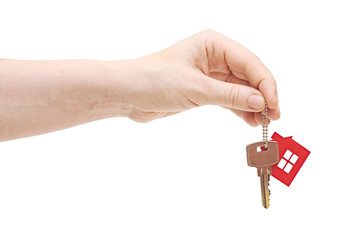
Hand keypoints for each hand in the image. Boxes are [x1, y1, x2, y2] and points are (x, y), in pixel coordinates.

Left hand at [120, 30, 279, 125]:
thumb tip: (260, 102)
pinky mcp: (204, 90)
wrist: (128, 93)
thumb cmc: (154, 80)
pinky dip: (238, 108)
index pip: (249, 62)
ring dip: (252, 104)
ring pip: (240, 88)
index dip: (265, 83)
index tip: (273, 104)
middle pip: (248, 75)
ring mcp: (210, 74)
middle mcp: (214, 56)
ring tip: (262, 121)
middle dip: (261, 94)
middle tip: (273, 115)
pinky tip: (248, 119)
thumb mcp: (196, 88)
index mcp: (213, 44)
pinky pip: (228, 98)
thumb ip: (230, 95)